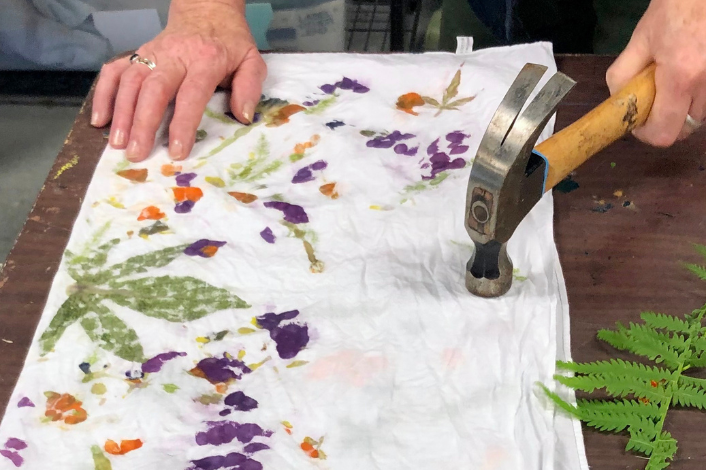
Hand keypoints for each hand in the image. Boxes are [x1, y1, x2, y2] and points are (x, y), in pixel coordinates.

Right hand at [91, 0, 266, 161]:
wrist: (206, 10)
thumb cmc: (229, 42)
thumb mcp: (251, 60)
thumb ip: (250, 88)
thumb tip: (244, 117)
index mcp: (206, 60)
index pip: (191, 95)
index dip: (182, 124)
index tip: (177, 150)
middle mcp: (174, 56)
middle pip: (154, 89)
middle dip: (143, 123)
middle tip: (136, 153)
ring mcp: (152, 53)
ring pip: (130, 82)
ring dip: (121, 113)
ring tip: (117, 143)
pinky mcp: (137, 54)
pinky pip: (114, 72)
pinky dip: (104, 94)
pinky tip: (100, 119)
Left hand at [606, 0, 705, 146]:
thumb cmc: (675, 8)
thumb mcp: (640, 40)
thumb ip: (623, 74)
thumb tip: (618, 100)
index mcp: (681, 77)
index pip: (664, 133)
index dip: (646, 133)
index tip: (637, 121)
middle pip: (684, 129)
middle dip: (665, 121)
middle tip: (653, 101)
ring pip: (701, 116)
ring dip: (683, 108)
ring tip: (673, 81)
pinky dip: (698, 95)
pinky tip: (689, 74)